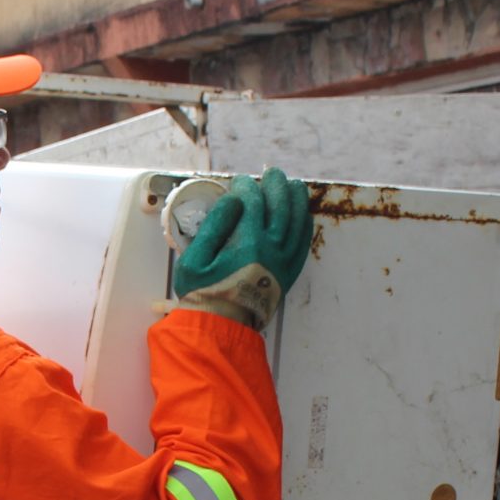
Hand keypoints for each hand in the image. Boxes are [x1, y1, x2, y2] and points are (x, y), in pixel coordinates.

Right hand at [175, 167, 311, 328]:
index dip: (245, 186)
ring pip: (297, 222)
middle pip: (280, 206)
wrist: (221, 326)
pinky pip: (303, 244)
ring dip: (296, 200)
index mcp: (248, 243)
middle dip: (275, 184)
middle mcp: (271, 249)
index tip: (238, 181)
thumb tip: (233, 200)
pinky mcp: (288, 273)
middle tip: (270, 173)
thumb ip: (214, 225)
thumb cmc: (203, 293)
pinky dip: (304, 225)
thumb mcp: (194, 258)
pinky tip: (303, 215)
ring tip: (294, 185)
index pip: (253, 202)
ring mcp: (283, 261)